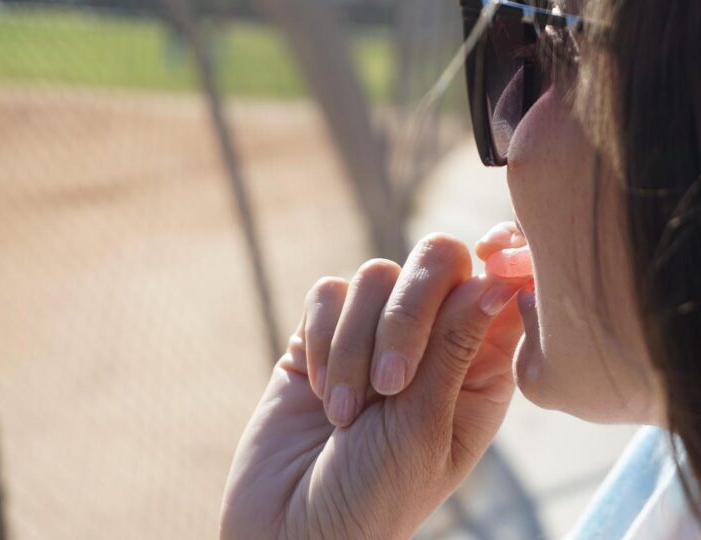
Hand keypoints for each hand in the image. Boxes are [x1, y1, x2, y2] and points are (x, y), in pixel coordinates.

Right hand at [220, 231, 524, 539]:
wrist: (293, 528)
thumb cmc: (376, 494)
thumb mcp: (426, 427)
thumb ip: (456, 347)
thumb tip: (497, 279)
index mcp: (478, 367)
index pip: (495, 287)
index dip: (492, 270)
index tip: (475, 284)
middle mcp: (430, 340)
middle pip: (436, 261)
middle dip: (408, 314)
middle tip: (391, 383)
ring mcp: (373, 332)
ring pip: (374, 275)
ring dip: (354, 347)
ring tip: (344, 415)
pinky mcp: (322, 333)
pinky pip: (327, 293)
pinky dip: (322, 341)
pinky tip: (320, 394)